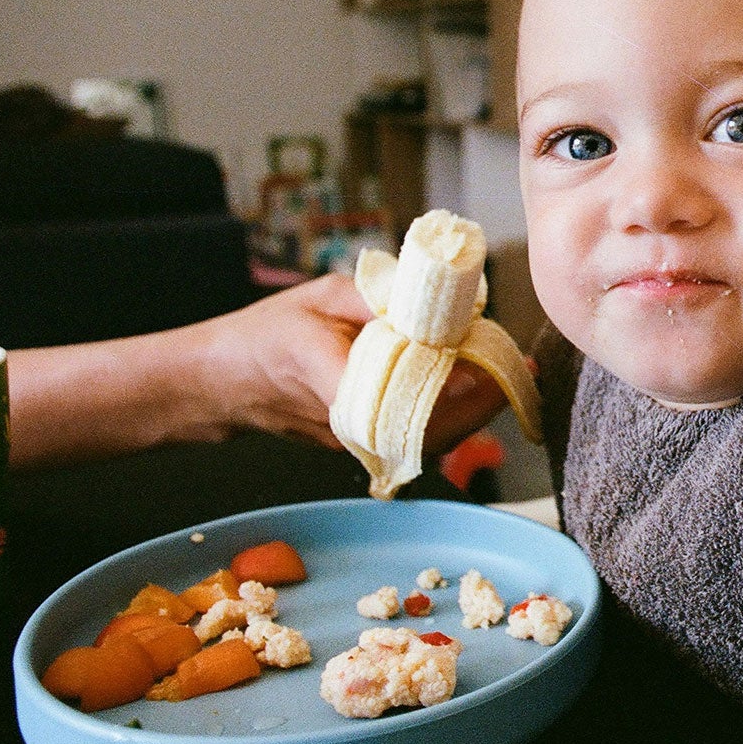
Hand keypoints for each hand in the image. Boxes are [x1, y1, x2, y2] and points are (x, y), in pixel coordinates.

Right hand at [194, 274, 515, 455]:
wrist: (224, 382)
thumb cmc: (268, 333)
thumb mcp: (320, 297)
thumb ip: (377, 298)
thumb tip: (436, 295)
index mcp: (328, 377)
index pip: (398, 397)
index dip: (447, 388)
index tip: (481, 365)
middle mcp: (346, 424)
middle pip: (428, 429)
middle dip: (481, 400)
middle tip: (518, 366)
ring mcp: (356, 444)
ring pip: (428, 440)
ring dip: (474, 411)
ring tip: (508, 374)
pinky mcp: (363, 448)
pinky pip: (417, 439)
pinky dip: (453, 417)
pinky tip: (479, 388)